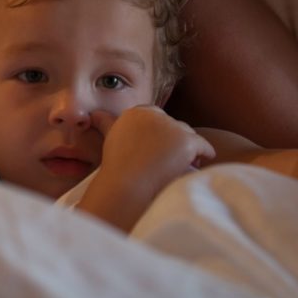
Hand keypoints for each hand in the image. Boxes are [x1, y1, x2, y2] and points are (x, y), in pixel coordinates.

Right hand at [91, 106, 214, 202]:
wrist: (127, 185)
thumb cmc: (117, 166)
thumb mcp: (110, 138)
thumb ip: (105, 122)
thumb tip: (93, 114)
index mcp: (137, 112)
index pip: (156, 117)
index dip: (158, 132)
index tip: (157, 147)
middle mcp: (155, 114)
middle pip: (173, 124)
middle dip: (173, 139)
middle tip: (172, 157)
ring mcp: (172, 127)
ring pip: (187, 134)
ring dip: (187, 147)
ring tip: (186, 162)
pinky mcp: (187, 141)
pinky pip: (203, 146)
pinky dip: (205, 153)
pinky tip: (201, 162)